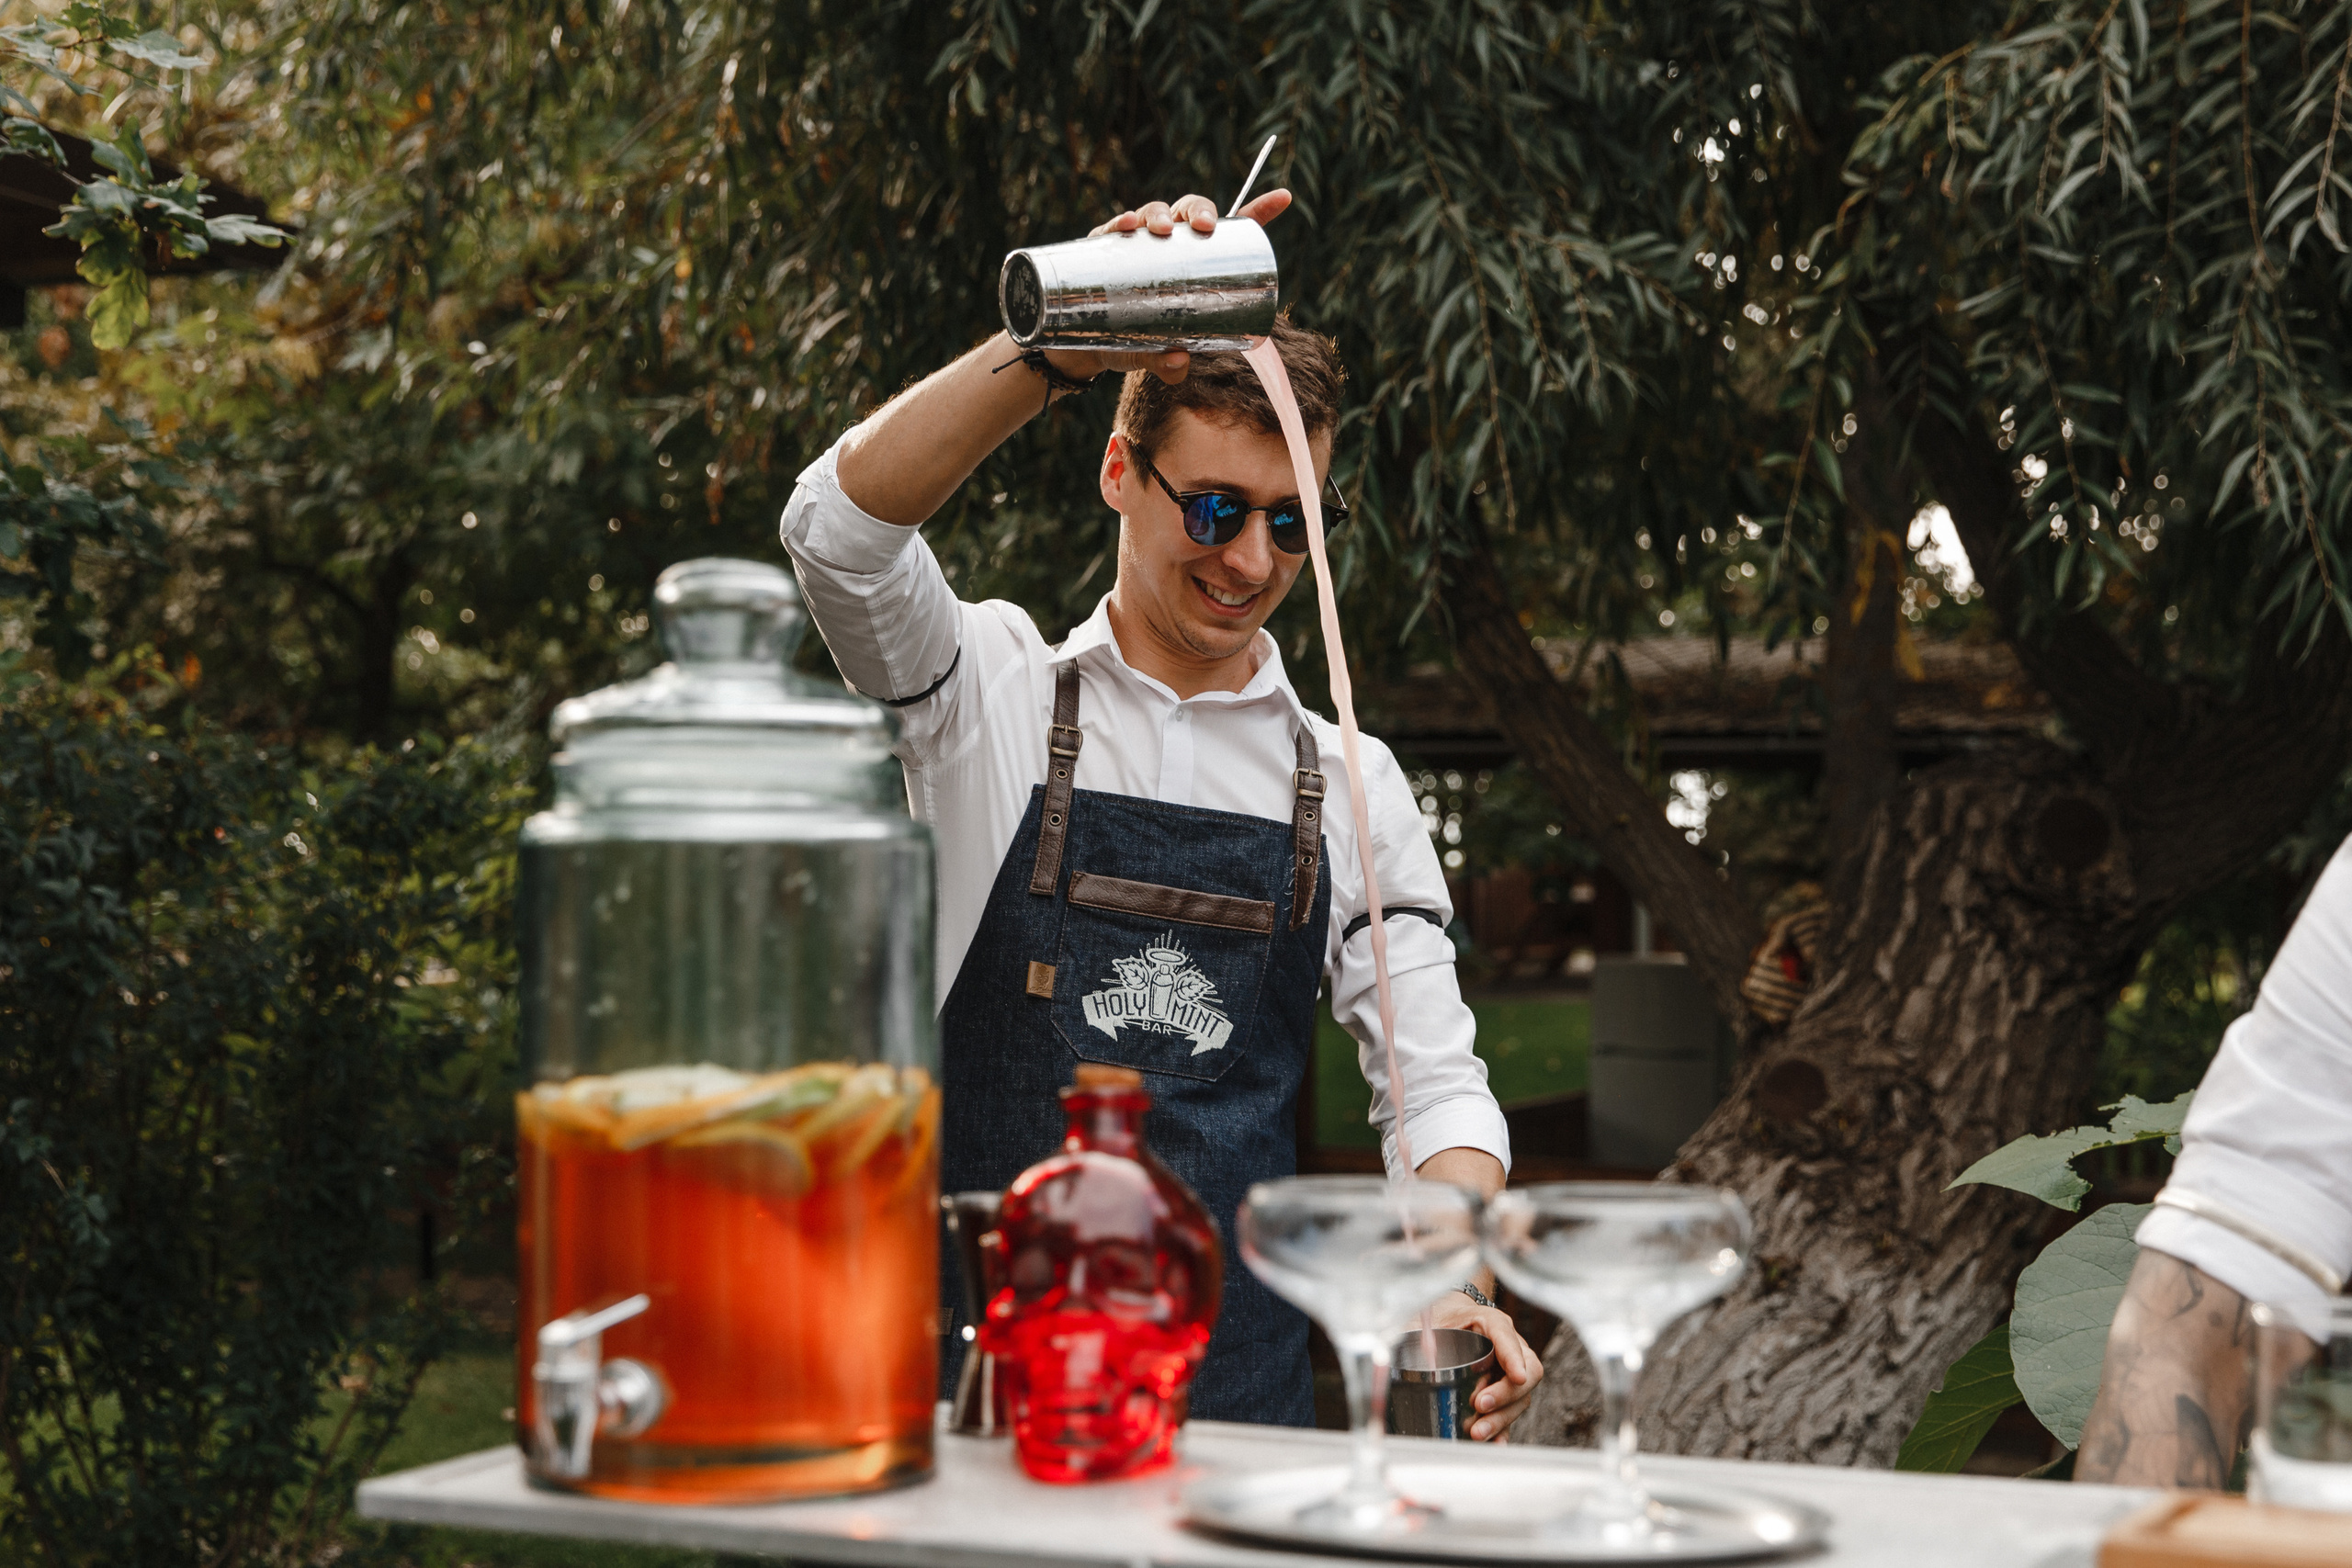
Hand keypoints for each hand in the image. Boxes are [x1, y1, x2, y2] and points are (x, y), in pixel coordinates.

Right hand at [1041, 189, 1294, 387]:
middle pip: (1190, 212)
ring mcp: (1137, 245)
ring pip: (1154, 214)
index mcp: (1195, 263)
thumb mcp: (1152, 356)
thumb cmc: (1133, 345)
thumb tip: (1177, 364)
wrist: (1085, 348)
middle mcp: (1169, 247)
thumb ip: (1166, 364)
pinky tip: (1126, 227)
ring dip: (1159, 213)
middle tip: (1203, 228)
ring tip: (1159, 229)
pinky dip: (1119, 224)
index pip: (1231, 230)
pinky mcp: (1105, 249)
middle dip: (1199, 211)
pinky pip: (1113, 229)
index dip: (1259, 209)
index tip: (1285, 197)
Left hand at [1423, 1290, 1543, 1442]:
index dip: (1514, 1356)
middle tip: (1480, 1404)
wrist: (1450, 1319)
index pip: (1506, 1335)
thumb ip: (1414, 1333)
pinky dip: (1503, 1431)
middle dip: (1506, 1393)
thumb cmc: (1442, 1319)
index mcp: (1490, 1323)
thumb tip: (1398, 1358)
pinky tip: (1493, 1444)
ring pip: (1521, 1397)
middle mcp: (1508, 1347)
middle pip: (1527, 1370)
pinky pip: (1510, 1414)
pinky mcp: (1504, 1394)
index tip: (1517, 1377)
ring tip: (1477, 1431)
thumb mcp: (1427, 1318)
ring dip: (1501, 1417)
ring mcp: (1509, 1372)